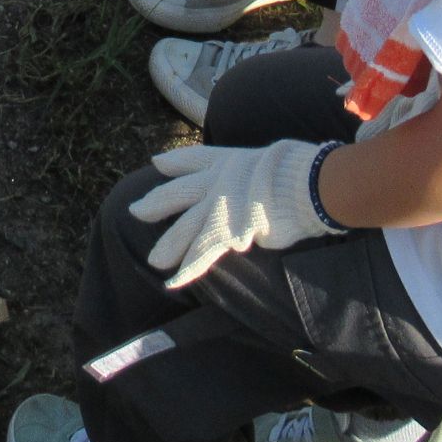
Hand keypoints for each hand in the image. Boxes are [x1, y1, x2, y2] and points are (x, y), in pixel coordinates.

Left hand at [131, 140, 334, 288]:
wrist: (305, 183)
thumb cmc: (297, 171)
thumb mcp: (271, 158)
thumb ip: (255, 167)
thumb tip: (264, 168)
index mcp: (227, 161)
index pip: (192, 159)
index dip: (173, 162)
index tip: (157, 164)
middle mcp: (216, 181)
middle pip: (176, 193)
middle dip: (155, 203)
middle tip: (136, 211)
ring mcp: (218, 206)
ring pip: (184, 227)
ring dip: (169, 245)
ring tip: (155, 261)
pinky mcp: (227, 229)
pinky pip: (202, 252)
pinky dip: (188, 269)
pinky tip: (174, 282)